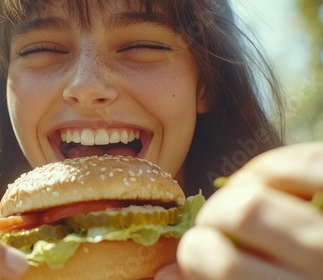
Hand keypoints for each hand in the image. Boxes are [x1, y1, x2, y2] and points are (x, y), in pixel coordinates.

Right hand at [155, 142, 322, 279]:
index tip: (196, 246)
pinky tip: (273, 182)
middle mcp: (322, 263)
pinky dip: (274, 164)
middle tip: (217, 220)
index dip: (192, 250)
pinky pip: (302, 158)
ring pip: (268, 177)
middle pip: (242, 211)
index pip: (218, 262)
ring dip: (243, 183)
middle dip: (213, 211)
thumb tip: (162, 273)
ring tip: (246, 197)